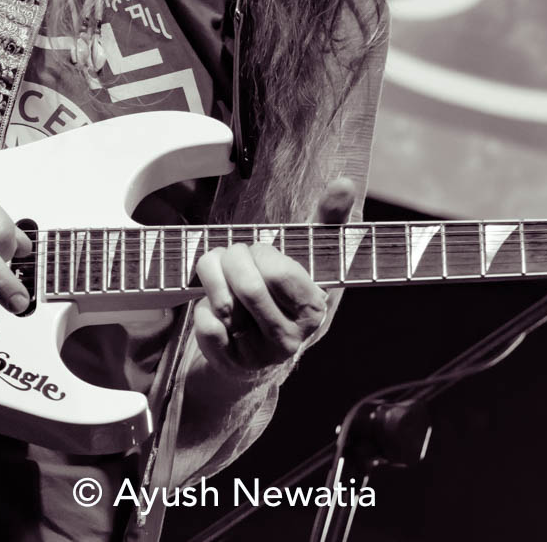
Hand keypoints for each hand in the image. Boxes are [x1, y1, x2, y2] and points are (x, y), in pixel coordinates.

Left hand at [193, 178, 355, 373]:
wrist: (264, 346)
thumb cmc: (287, 292)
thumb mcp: (311, 257)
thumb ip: (329, 220)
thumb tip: (345, 183)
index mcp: (314, 311)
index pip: (278, 272)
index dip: (262, 253)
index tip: (260, 252)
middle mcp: (289, 338)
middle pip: (248, 286)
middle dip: (233, 258)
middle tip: (234, 255)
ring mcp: (257, 354)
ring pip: (221, 303)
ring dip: (212, 274)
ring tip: (218, 269)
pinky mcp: (228, 362)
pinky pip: (204, 323)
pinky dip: (202, 304)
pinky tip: (213, 303)